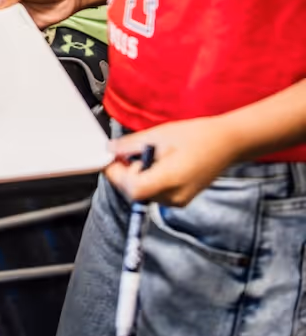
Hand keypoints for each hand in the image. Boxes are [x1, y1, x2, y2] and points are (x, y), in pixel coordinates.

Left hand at [106, 117, 240, 206]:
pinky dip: (148, 180)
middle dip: (124, 175)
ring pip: (144, 194)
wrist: (225, 144)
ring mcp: (178, 201)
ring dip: (136, 177)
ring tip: (145, 156)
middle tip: (125, 153)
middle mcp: (174, 196)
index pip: (133, 189)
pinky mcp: (180, 199)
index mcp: (170, 179)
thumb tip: (110, 149)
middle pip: (135, 194)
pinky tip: (155, 163)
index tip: (112, 159)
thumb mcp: (159, 134)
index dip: (117, 175)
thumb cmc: (196, 136)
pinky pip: (155, 193)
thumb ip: (132, 145)